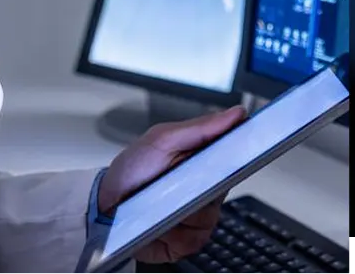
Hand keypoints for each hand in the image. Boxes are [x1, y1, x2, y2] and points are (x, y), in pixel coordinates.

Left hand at [97, 105, 246, 263]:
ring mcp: (199, 213)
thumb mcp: (161, 139)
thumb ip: (200, 127)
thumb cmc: (132, 170)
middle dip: (202, 185)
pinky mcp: (190, 238)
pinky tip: (161, 222)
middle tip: (180, 180)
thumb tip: (235, 115)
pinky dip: (176, 231)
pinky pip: (196, 237)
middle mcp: (205, 185)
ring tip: (160, 202)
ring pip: (211, 214)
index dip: (245, 150)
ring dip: (183, 209)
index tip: (249, 148)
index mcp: (202, 157)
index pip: (236, 152)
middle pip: (226, 186)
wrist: (105, 208)